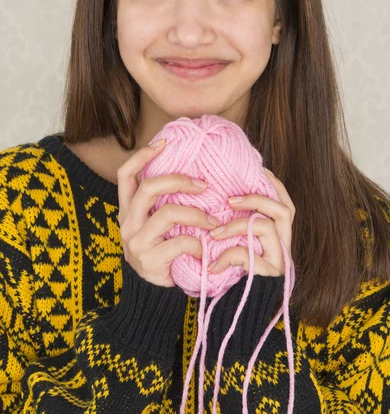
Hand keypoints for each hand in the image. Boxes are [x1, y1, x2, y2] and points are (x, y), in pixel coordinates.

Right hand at [117, 140, 219, 286]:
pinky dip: (197, 244)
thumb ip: (165, 205)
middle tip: (203, 184)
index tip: (164, 143)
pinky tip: (204, 250)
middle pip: (148, 188)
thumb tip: (195, 177)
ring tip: (213, 222)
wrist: (153, 296)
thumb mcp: (158, 227)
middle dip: (178, 180)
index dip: (142, 156)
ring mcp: (136, 242)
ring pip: (167, 213)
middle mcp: (127, 223)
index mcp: (128, 211)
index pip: (126, 175)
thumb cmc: (164, 254)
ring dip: (196, 214)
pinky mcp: (149, 261)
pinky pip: (179, 242)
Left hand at [208, 168, 294, 276]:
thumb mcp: (237, 247)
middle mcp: (285, 247)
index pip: (284, 203)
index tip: (255, 171)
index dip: (272, 185)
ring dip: (236, 225)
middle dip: (256, 199)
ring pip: (266, 227)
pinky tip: (211, 265)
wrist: (238, 318)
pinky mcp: (269, 277)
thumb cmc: (235, 279)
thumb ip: (238, 226)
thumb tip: (223, 198)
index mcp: (279, 237)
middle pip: (284, 210)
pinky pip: (248, 255)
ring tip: (214, 233)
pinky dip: (227, 256)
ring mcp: (280, 262)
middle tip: (230, 200)